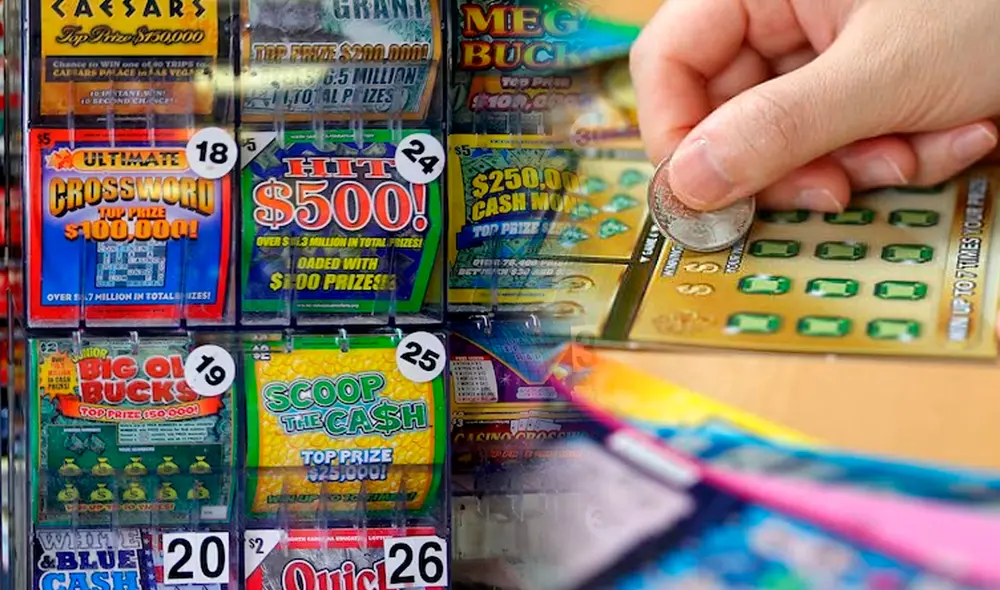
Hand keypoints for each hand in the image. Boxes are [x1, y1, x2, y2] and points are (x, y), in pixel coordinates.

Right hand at [631, 0, 999, 211]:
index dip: (677, 135)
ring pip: (793, 135)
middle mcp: (784, 11)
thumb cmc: (998, 4)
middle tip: (832, 190)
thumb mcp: (882, 74)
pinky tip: (956, 132)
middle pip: (731, 110)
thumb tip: (686, 186)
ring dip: (857, 164)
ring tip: (919, 149)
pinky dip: (898, 149)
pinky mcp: (867, 74)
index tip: (706, 196)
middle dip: (792, 162)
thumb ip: (775, 132)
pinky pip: (846, 134)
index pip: (670, 62)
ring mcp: (827, 45)